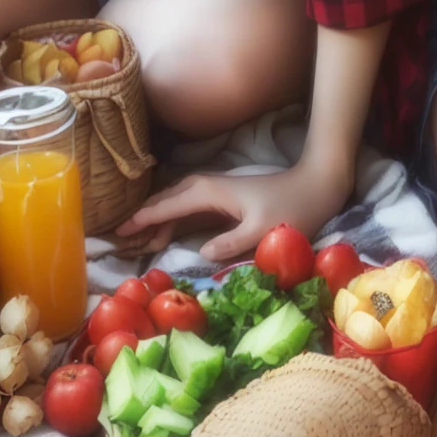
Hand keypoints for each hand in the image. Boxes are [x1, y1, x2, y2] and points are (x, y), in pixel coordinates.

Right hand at [114, 158, 353, 262]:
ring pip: (178, 202)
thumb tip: (202, 252)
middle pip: (168, 199)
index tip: (120, 230)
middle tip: (119, 236)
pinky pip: (190, 207)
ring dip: (157, 217)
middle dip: (143, 215)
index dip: (144, 218)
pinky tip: (167, 233)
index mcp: (213, 192)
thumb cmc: (292, 208)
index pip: (170, 204)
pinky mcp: (226, 199)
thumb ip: (230, 242)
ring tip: (138, 240)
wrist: (317, 185)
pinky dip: (174, 218)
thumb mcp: (262, 231)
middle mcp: (211, 187)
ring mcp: (218, 191)